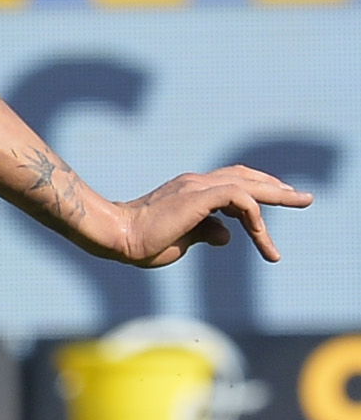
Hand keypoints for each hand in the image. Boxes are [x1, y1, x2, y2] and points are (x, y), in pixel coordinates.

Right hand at [89, 165, 311, 266]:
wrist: (117, 236)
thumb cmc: (142, 242)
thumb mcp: (183, 240)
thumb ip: (205, 233)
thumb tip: (227, 235)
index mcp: (190, 190)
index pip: (232, 181)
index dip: (257, 189)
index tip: (277, 199)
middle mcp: (196, 183)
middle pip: (246, 177)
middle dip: (276, 187)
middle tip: (303, 197)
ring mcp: (197, 187)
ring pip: (248, 184)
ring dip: (277, 196)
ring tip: (301, 201)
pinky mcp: (199, 196)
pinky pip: (240, 199)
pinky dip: (254, 215)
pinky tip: (260, 235)